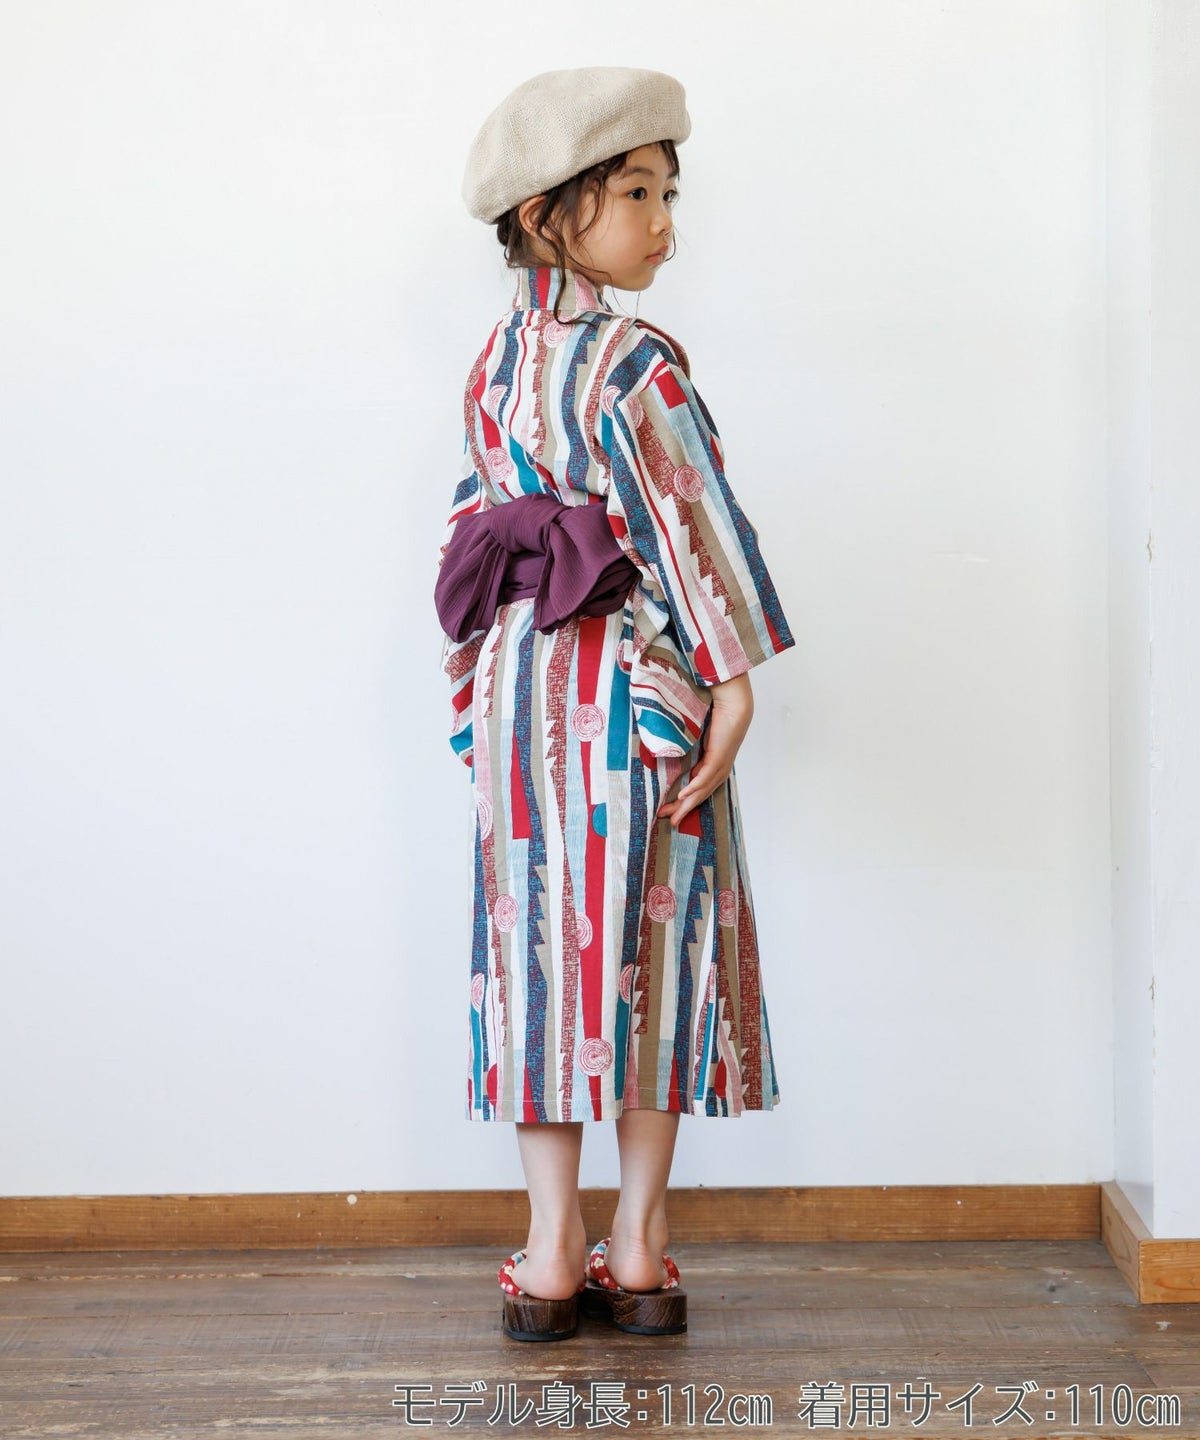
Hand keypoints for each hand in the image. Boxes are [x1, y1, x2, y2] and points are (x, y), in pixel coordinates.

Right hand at [657, 674, 753, 828]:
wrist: (733, 707)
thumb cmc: (718, 719)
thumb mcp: (699, 739)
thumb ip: (690, 750)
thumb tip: (673, 753)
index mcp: (714, 768)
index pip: (697, 791)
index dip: (683, 803)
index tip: (669, 811)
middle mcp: (718, 771)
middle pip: (699, 796)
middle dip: (682, 810)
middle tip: (668, 821)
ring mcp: (720, 766)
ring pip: (701, 791)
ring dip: (685, 805)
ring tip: (672, 816)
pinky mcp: (719, 758)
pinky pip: (704, 777)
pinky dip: (693, 788)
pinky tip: (683, 796)